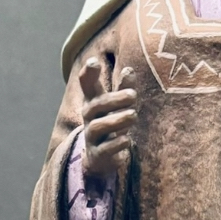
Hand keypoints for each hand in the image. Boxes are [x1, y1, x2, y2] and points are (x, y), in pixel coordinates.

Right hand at [80, 58, 136, 179]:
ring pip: (98, 126)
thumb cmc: (112, 124)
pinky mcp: (98, 154)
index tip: (94, 62)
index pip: (86, 85)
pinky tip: (127, 140)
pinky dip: (116, 143)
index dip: (88, 74)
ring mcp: (91, 136)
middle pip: (96, 105)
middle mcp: (89, 117)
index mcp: (93, 102)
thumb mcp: (118, 106)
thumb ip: (124, 89)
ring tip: (133, 115)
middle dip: (114, 99)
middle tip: (133, 95)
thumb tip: (129, 70)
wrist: (102, 157)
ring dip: (116, 120)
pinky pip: (105, 149)